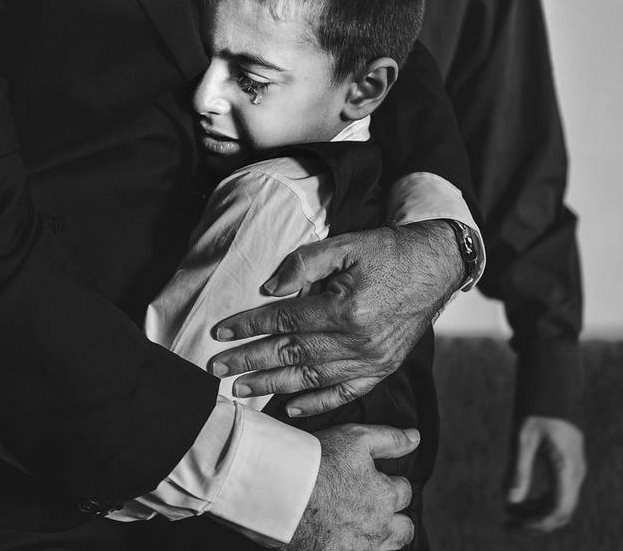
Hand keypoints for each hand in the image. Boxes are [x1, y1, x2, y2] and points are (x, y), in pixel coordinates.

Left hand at [208, 222, 461, 415]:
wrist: (437, 265)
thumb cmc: (388, 252)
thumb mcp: (345, 245)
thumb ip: (304, 263)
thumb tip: (270, 289)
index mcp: (345, 309)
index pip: (283, 321)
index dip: (249, 326)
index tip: (220, 333)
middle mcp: (357, 341)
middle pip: (290, 354)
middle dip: (249, 362)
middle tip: (216, 369)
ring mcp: (371, 360)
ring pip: (310, 378)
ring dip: (271, 385)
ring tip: (239, 389)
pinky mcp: (382, 369)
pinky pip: (344, 393)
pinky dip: (315, 403)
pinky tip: (289, 408)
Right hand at [286, 424, 418, 550]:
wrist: (280, 492)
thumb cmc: (316, 463)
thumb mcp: (355, 439)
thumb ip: (389, 439)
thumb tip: (415, 438)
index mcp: (386, 496)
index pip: (404, 491)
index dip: (390, 482)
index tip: (373, 480)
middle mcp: (379, 527)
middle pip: (403, 528)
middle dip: (394, 518)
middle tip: (370, 507)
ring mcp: (360, 547)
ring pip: (385, 547)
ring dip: (377, 536)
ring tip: (356, 523)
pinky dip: (352, 545)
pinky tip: (338, 534)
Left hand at [505, 416, 585, 532]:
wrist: (553, 394)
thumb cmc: (536, 413)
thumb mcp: (521, 439)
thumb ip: (517, 470)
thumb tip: (509, 501)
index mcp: (566, 468)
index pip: (558, 509)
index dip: (536, 522)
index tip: (512, 520)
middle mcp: (575, 474)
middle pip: (560, 513)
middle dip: (534, 523)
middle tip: (506, 524)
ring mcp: (574, 473)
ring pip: (560, 507)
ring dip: (535, 515)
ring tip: (509, 514)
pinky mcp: (568, 470)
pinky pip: (558, 496)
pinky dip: (539, 504)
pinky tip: (520, 502)